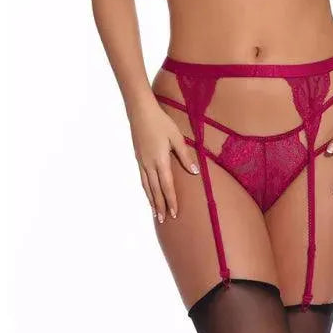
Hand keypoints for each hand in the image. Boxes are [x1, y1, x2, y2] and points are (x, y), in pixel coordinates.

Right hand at [128, 96, 199, 222]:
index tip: (174, 213)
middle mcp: (149, 164)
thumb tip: (194, 172)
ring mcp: (142, 162)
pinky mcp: (138, 158)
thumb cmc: (161, 123)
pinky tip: (148, 193)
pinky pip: (142, 178)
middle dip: (160, 205)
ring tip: (155, 213)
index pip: (167, 185)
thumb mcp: (177, 137)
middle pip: (155, 190)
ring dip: (151, 200)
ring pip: (146, 186)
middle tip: (163, 220)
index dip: (171, 200)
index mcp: (161, 160)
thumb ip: (185, 156)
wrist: (141, 112)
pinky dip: (146, 189)